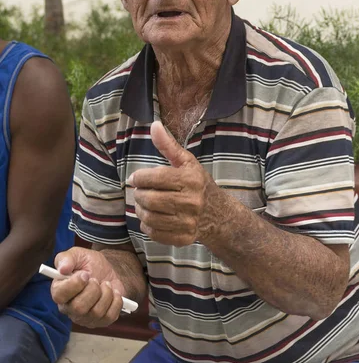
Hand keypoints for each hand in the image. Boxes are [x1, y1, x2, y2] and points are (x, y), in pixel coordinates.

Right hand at [50, 247, 125, 327]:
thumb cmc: (90, 264)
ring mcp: (85, 318)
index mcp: (60, 291)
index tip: (85, 274)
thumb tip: (62, 269)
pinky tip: (113, 293)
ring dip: (106, 293)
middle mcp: (69, 308)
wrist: (108, 271)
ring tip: (105, 284)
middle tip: (97, 280)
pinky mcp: (101, 321)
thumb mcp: (78, 254)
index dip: (74, 284)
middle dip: (93, 290)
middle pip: (79, 307)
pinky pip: (110, 316)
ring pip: (96, 312)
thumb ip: (66, 258)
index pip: (59, 295)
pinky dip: (116, 301)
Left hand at [130, 121, 219, 246]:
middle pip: (149, 199)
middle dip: (138, 194)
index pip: (155, 178)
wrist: (218, 214)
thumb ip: (168, 145)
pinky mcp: (184, 238)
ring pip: (150, 217)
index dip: (139, 177)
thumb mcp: (186, 162)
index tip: (136, 177)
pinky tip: (151, 217)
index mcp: (190, 180)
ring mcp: (188, 222)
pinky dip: (147, 225)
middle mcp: (191, 201)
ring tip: (143, 203)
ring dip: (140, 209)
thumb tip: (154, 125)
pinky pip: (155, 233)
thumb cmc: (198, 183)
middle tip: (139, 191)